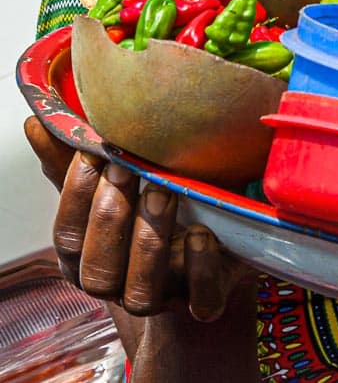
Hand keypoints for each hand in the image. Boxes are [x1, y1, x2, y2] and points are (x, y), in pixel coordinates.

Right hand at [24, 116, 252, 321]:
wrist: (210, 253)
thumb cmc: (149, 212)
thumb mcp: (113, 187)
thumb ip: (75, 161)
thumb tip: (37, 123)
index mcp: (90, 259)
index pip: (69, 237)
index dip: (77, 197)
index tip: (95, 152)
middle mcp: (120, 286)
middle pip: (99, 270)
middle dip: (111, 217)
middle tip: (129, 168)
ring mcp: (163, 298)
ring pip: (142, 292)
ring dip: (149, 240)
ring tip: (164, 190)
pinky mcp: (205, 300)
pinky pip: (200, 303)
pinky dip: (200, 270)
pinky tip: (202, 234)